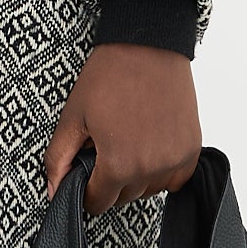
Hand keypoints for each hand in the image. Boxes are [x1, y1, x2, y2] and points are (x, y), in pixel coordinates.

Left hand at [43, 45, 201, 211]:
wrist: (147, 44)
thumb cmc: (109, 75)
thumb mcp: (72, 117)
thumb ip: (58, 160)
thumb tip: (54, 192)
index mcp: (118, 165)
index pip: (99, 203)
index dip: (87, 190)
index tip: (87, 173)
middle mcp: (150, 168)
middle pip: (124, 197)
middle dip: (111, 179)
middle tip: (106, 146)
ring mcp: (175, 159)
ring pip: (149, 188)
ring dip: (137, 175)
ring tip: (128, 141)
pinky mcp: (192, 149)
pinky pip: (176, 179)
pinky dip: (162, 169)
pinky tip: (150, 145)